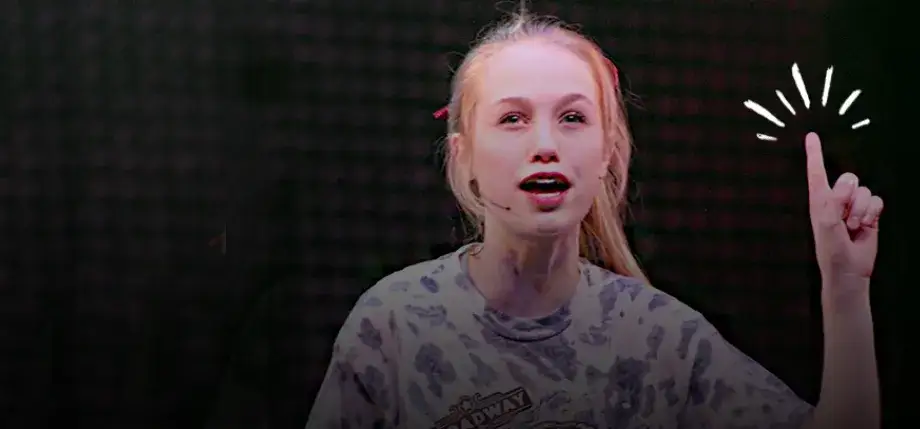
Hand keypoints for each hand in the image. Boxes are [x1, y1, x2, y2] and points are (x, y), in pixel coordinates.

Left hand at [805, 132, 883, 293]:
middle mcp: (836, 199)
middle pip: (849, 178)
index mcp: (819, 199)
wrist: (849, 269)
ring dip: (861, 210)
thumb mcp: (826, 224)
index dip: (814, 154)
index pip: (817, 172)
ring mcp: (854, 205)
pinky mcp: (870, 213)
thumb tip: (846, 185)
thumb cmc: (831, 249)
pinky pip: (877, 200)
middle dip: (850, 197)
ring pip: (864, 191)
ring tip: (853, 227)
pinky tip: (865, 226)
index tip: (811, 136)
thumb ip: (833, 201)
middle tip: (844, 218)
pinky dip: (873, 213)